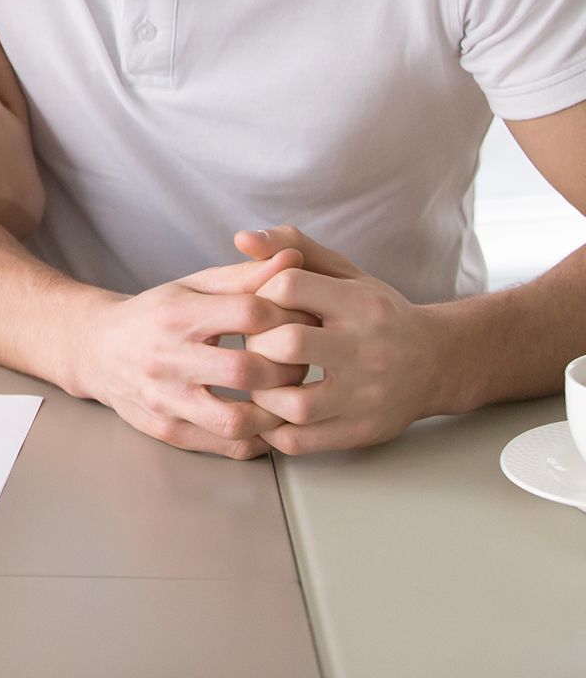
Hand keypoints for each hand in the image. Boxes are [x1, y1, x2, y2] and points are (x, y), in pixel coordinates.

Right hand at [70, 250, 314, 458]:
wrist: (95, 349)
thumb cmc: (155, 314)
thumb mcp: (193, 286)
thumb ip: (244, 276)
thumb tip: (293, 258)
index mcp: (177, 314)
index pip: (250, 313)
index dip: (290, 316)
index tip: (305, 322)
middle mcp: (166, 358)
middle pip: (247, 371)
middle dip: (288, 369)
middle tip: (301, 364)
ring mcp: (164, 400)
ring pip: (237, 420)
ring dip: (275, 412)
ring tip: (285, 396)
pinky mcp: (166, 430)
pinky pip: (225, 446)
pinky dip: (257, 438)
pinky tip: (266, 421)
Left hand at [235, 226, 444, 453]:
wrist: (439, 362)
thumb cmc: (377, 313)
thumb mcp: (343, 271)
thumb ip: (292, 247)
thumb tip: (241, 239)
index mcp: (360, 304)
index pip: (288, 287)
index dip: (260, 294)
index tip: (259, 306)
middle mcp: (368, 350)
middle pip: (288, 345)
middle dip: (257, 344)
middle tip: (254, 346)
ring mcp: (367, 396)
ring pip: (294, 403)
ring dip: (262, 393)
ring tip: (260, 381)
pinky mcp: (362, 431)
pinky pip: (301, 441)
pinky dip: (273, 430)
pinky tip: (270, 411)